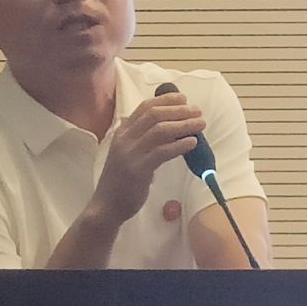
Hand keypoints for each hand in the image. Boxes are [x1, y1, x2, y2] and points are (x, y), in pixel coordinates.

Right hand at [87, 92, 206, 226]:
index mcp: (122, 132)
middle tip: (197, 112)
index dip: (166, 100)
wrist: (106, 206)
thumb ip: (142, 139)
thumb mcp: (128, 154)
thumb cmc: (121, 181)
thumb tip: (170, 127)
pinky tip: (192, 143)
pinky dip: (179, 145)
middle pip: (154, 115)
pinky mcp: (138, 170)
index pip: (145, 107)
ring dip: (183, 125)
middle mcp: (124, 139)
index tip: (183, 98)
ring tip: (200, 125)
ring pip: (160, 130)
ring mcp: (130, 154)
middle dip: (179, 110)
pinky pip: (162, 152)